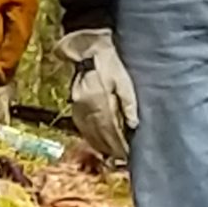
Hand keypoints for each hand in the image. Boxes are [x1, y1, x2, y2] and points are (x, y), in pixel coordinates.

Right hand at [57, 28, 137, 161]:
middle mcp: (86, 107)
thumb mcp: (123, 79)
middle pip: (98, 135)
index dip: (118, 144)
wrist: (87, 48)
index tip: (127, 154)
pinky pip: (81, 125)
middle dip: (110, 148)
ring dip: (99, 145)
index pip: (110, 130)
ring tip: (110, 154)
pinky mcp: (74, 103)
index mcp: (99, 102)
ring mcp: (77, 106)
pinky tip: (96, 141)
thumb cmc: (109, 61)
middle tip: (121, 159)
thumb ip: (128, 102)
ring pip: (88, 132)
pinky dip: (89, 136)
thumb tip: (133, 124)